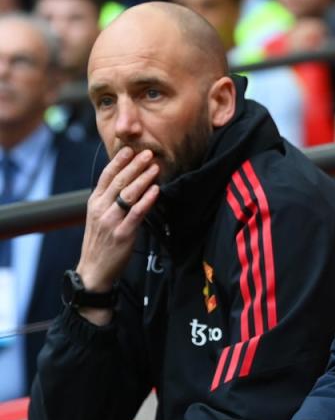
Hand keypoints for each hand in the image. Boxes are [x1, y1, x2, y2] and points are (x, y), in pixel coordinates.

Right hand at [74, 147, 159, 323]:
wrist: (94, 270)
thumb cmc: (100, 241)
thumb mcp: (99, 217)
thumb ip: (110, 200)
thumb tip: (128, 181)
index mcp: (94, 203)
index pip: (107, 177)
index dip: (119, 162)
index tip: (130, 149)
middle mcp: (100, 209)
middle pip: (119, 182)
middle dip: (134, 166)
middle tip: (148, 153)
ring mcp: (111, 221)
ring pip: (128, 195)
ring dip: (143, 179)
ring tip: (155, 167)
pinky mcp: (122, 234)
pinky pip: (136, 214)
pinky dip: (146, 200)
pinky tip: (155, 190)